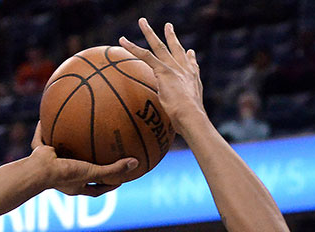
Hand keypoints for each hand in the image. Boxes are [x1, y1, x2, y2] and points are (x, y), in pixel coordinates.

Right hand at [30, 122, 138, 195]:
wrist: (39, 171)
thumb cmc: (66, 174)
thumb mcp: (93, 172)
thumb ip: (113, 169)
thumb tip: (136, 163)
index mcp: (76, 186)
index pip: (96, 189)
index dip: (109, 185)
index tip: (121, 179)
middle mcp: (64, 177)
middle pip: (80, 171)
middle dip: (89, 164)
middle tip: (103, 155)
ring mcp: (51, 165)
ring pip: (60, 154)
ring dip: (66, 145)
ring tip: (76, 132)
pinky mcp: (40, 154)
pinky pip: (42, 139)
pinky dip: (43, 129)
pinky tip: (47, 117)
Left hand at [119, 19, 205, 133]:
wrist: (192, 117)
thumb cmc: (190, 123)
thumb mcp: (187, 117)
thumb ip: (182, 115)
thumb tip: (179, 127)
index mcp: (192, 79)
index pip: (190, 64)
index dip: (189, 57)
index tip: (189, 51)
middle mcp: (184, 69)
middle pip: (175, 49)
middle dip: (171, 37)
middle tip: (168, 26)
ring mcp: (173, 68)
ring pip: (158, 46)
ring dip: (149, 32)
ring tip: (142, 21)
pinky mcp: (163, 71)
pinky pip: (144, 55)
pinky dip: (132, 48)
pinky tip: (122, 40)